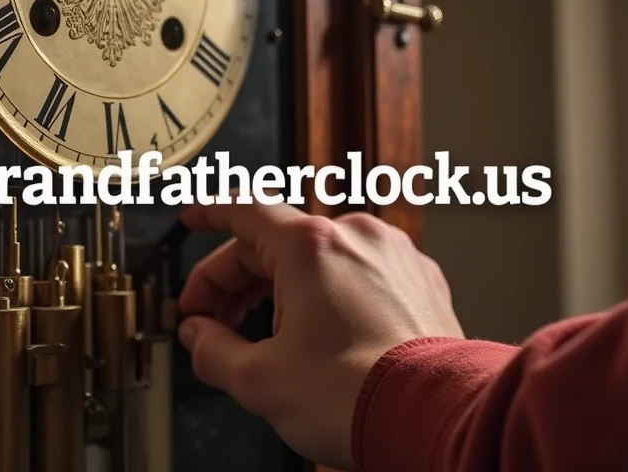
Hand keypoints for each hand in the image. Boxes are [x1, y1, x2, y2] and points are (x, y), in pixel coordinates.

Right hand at [176, 199, 464, 469]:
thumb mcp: (259, 380)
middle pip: (277, 241)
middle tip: (211, 319)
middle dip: (236, 280)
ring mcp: (394, 257)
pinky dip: (329, 297)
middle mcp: (357, 237)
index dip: (209, 213)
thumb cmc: (360, 395)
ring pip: (320, 260)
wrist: (435, 418)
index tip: (193, 219)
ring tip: (265, 337)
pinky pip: (359, 276)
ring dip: (281, 290)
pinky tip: (318, 337)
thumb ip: (213, 350)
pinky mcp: (420, 283)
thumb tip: (198, 338)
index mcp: (311, 245)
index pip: (244, 209)